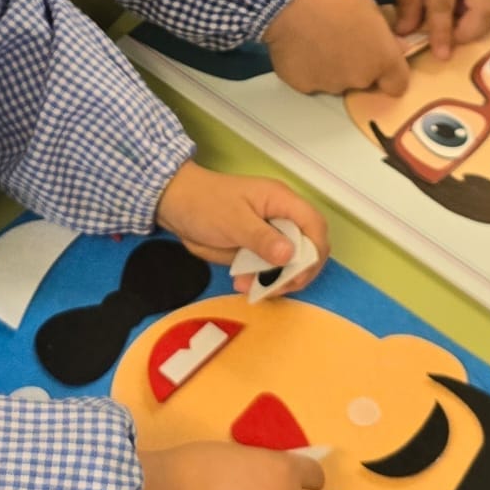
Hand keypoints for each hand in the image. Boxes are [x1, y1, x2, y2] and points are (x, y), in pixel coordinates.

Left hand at [154, 160, 328, 290]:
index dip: (315, 251)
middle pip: (308, 248)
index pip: (315, 225)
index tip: (299, 274)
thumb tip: (289, 255)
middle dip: (296, 272)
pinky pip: (269, 270)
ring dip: (275, 280)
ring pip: (289, 264)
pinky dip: (260, 280)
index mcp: (282, 201)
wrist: (175, 207)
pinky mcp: (257, 250)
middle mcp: (282, 218)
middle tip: (274, 287)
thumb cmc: (205, 204)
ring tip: (248, 286)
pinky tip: (241, 283)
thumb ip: (262, 238)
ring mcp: (270, 236)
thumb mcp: (233, 220)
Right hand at [262, 0, 413, 97]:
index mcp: (383, 61)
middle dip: (358, 67)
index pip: (397, 85)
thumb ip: (386, 31)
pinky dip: (309, 69)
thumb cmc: (335, 1)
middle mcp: (361, 80)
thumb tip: (394, 44)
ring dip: (333, 68)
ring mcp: (332, 87)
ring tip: (317, 42)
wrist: (288, 6)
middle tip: (342, 42)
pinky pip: (312, 81)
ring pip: (337, 82)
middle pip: (365, 82)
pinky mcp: (305, 87)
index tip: (380, 62)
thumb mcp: (370, 6)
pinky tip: (301, 48)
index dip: (390, 75)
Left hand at [391, 0, 489, 60]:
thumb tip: (407, 35)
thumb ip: (408, 3)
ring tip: (460, 14)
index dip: (443, 34)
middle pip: (484, 9)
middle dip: (470, 30)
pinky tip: (471, 1)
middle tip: (453, 36)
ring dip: (481, 19)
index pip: (444, 6)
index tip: (442, 55)